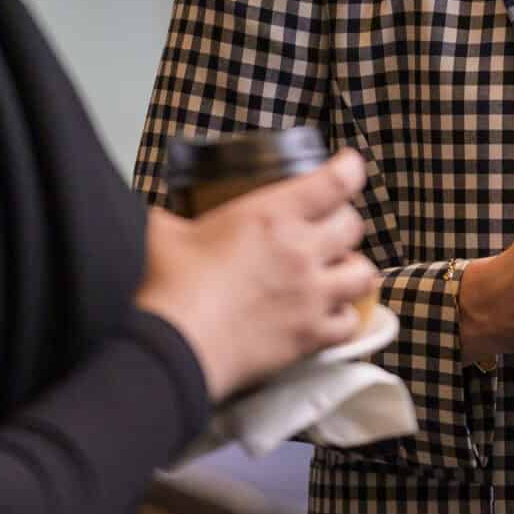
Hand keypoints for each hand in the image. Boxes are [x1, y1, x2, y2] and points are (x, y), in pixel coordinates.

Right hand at [135, 149, 379, 400]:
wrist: (175, 348)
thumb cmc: (168, 287)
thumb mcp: (162, 233)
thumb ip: (166, 215)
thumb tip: (150, 211)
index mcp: (271, 215)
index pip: (334, 182)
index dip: (349, 169)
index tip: (349, 165)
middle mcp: (301, 251)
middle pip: (353, 225)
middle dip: (344, 223)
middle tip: (327, 228)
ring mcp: (311, 295)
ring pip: (363, 273)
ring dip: (352, 268)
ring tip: (335, 270)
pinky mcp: (310, 337)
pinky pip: (349, 322)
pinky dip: (343, 317)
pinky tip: (328, 314)